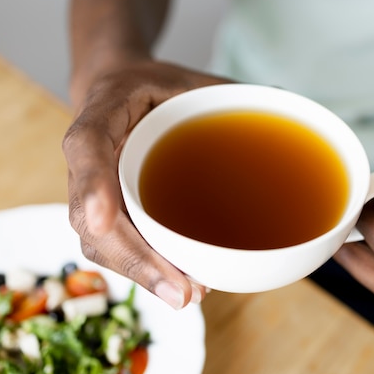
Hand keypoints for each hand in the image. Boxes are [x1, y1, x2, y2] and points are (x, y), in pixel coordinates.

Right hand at [62, 60, 229, 308]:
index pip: (87, 144)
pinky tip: (181, 283)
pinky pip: (115, 246)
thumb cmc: (158, 86)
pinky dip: (145, 268)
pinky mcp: (106, 209)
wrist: (121, 88)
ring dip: (141, 273)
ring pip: (100, 242)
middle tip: (180, 291)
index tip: (104, 220)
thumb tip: (286, 102)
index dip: (92, 184)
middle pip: (90, 217)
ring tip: (187, 294)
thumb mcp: (191, 78)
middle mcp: (91, 155)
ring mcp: (93, 188)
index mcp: (106, 108)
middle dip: (133, 257)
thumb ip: (230, 93)